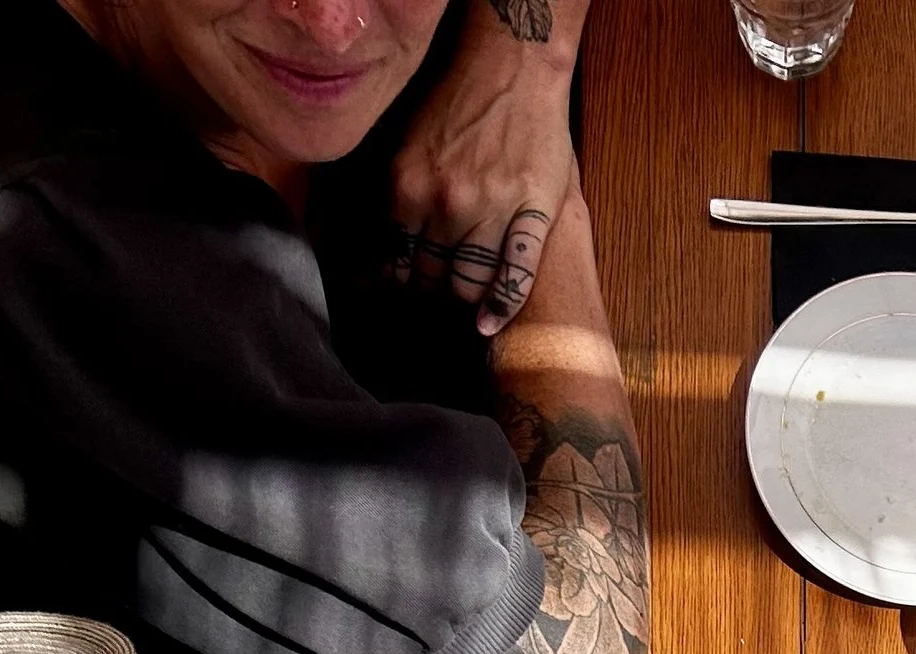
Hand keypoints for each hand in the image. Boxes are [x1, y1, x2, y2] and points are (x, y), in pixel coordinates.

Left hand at [388, 4, 577, 333]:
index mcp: (409, 185)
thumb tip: (383, 253)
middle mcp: (446, 202)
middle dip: (432, 288)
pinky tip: (489, 324)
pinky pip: (516, 275)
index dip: (401, 282)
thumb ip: (400, 196)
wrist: (513, 67)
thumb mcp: (410, 145)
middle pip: (432, 277)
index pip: (397, 261)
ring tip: (464, 293)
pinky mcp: (532, 213)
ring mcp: (492, 211)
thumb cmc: (460, 103)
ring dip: (463, 296)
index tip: (407, 288)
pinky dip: (501, 305)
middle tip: (438, 288)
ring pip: (469, 284)